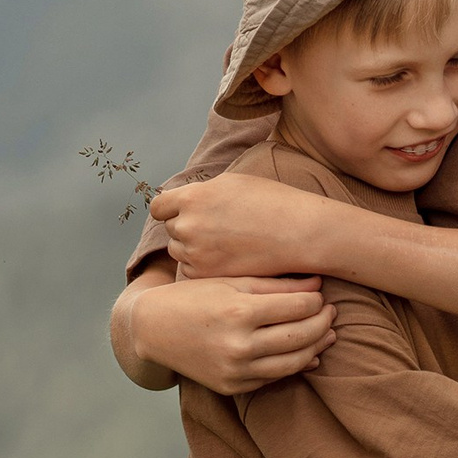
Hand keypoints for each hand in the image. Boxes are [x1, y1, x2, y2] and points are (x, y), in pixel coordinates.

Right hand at [123, 272, 335, 394]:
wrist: (153, 328)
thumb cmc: (194, 296)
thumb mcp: (231, 281)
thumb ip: (275, 285)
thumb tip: (317, 285)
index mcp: (239, 311)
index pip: (299, 308)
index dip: (317, 301)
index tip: (323, 295)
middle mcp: (239, 345)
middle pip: (301, 336)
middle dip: (323, 323)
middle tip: (332, 312)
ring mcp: (235, 370)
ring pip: (294, 362)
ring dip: (317, 347)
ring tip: (327, 333)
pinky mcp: (232, 386)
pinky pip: (274, 377)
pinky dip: (296, 366)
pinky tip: (308, 355)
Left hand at [149, 174, 333, 280]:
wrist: (298, 234)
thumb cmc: (270, 202)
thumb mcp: (230, 182)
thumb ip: (200, 192)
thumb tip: (181, 198)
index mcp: (192, 197)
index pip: (159, 206)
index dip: (170, 209)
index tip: (182, 212)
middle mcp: (188, 225)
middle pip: (171, 229)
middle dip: (186, 228)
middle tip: (214, 228)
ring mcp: (196, 253)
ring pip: (179, 251)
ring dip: (193, 248)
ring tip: (223, 242)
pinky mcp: (206, 275)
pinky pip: (190, 270)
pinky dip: (203, 266)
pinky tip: (226, 258)